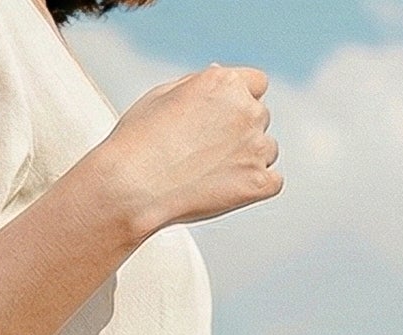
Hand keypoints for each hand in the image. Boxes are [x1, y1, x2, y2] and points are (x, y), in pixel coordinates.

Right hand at [94, 63, 281, 236]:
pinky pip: (272, 183)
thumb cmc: (137, 144)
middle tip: (203, 155)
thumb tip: (219, 75)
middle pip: (259, 118)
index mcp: (225, 82)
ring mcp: (255, 147)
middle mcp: (246, 109)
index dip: (238, 102)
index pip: (255, 84)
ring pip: (267, 151)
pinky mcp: (257, 182)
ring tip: (208, 176)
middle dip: (239, 133)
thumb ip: (200, 84)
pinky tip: (226, 191)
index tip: (222, 121)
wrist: (130, 189)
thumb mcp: (162, 95)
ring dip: (247, 160)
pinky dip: (255, 187)